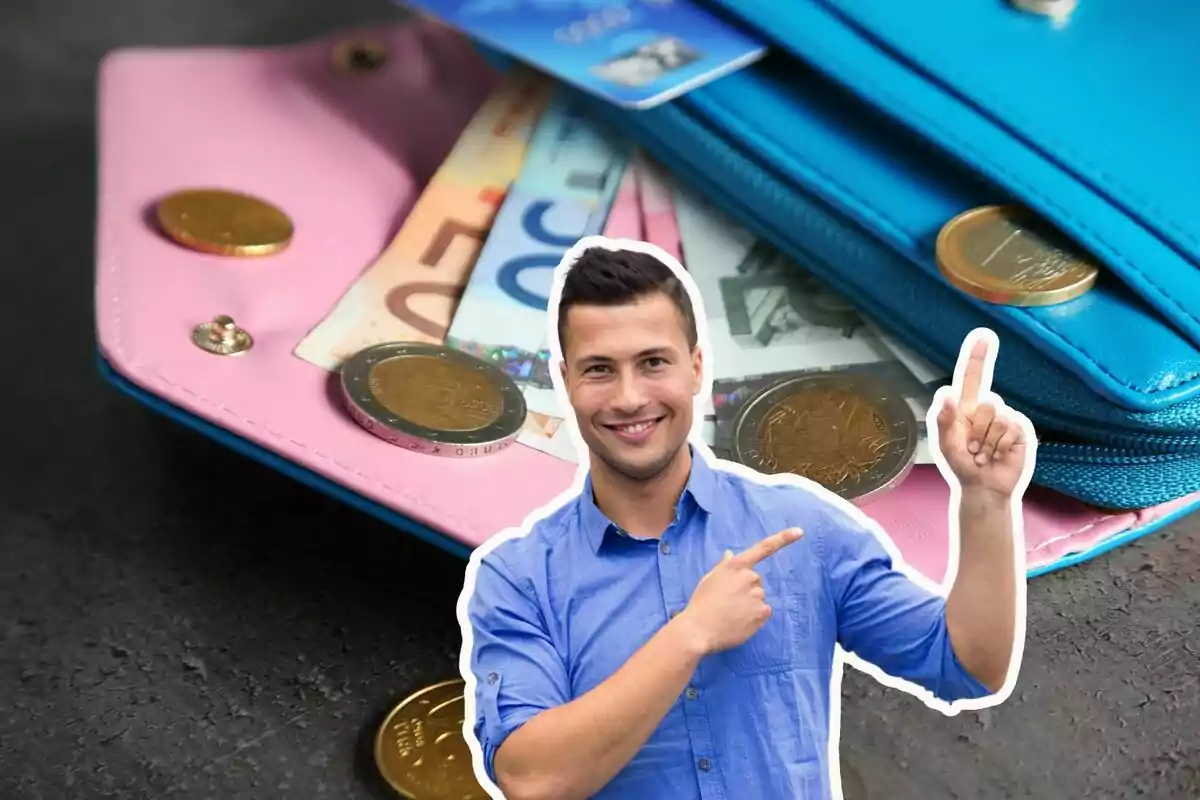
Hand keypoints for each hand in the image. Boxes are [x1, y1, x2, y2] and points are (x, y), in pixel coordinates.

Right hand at [675, 528, 802, 655]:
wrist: (699, 630)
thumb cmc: (701, 603)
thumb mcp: (710, 579)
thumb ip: (724, 566)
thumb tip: (730, 554)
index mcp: (736, 566)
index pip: (763, 548)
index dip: (783, 539)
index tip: (800, 532)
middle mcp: (750, 577)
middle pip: (755, 580)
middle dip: (745, 589)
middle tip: (728, 601)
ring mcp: (758, 595)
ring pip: (759, 597)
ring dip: (749, 603)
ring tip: (730, 613)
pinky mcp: (762, 612)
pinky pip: (763, 611)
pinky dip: (754, 616)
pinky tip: (739, 621)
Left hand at [934, 330, 1035, 498]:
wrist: (983, 486)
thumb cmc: (961, 465)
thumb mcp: (946, 444)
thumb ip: (944, 420)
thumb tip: (947, 394)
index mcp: (966, 408)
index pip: (972, 377)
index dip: (977, 356)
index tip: (984, 334)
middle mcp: (987, 409)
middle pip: (985, 403)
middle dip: (975, 430)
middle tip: (971, 448)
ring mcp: (1004, 419)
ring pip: (997, 417)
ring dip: (986, 441)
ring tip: (982, 454)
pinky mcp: (1018, 431)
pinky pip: (1009, 429)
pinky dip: (999, 446)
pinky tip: (996, 456)